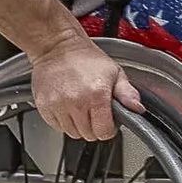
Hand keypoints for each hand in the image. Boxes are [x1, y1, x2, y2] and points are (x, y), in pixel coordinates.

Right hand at [29, 32, 143, 142]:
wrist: (57, 47)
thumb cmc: (86, 58)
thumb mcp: (114, 72)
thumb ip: (128, 93)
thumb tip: (137, 108)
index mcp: (96, 95)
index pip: (103, 132)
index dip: (108, 129)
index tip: (107, 121)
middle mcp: (76, 102)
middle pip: (88, 135)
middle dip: (94, 127)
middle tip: (94, 111)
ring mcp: (58, 105)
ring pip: (72, 133)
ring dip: (78, 125)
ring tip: (80, 107)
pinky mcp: (44, 106)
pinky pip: (57, 126)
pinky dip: (63, 121)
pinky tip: (67, 106)